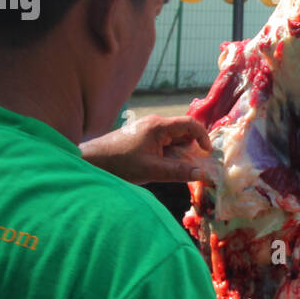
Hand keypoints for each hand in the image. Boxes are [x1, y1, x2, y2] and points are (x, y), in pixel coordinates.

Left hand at [80, 114, 213, 184]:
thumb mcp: (151, 170)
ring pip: (174, 140)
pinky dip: (169, 155)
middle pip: (183, 132)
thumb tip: (202, 174)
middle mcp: (155, 124)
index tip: (207, 153)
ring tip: (174, 170)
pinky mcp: (143, 138)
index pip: (190, 124)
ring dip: (178, 154)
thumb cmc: (120, 163)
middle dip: (190, 149)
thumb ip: (178, 172)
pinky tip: (162, 167)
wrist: (92, 161)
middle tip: (191, 167)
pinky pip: (164, 144)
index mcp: (159, 126)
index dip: (203, 137)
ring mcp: (148, 130)